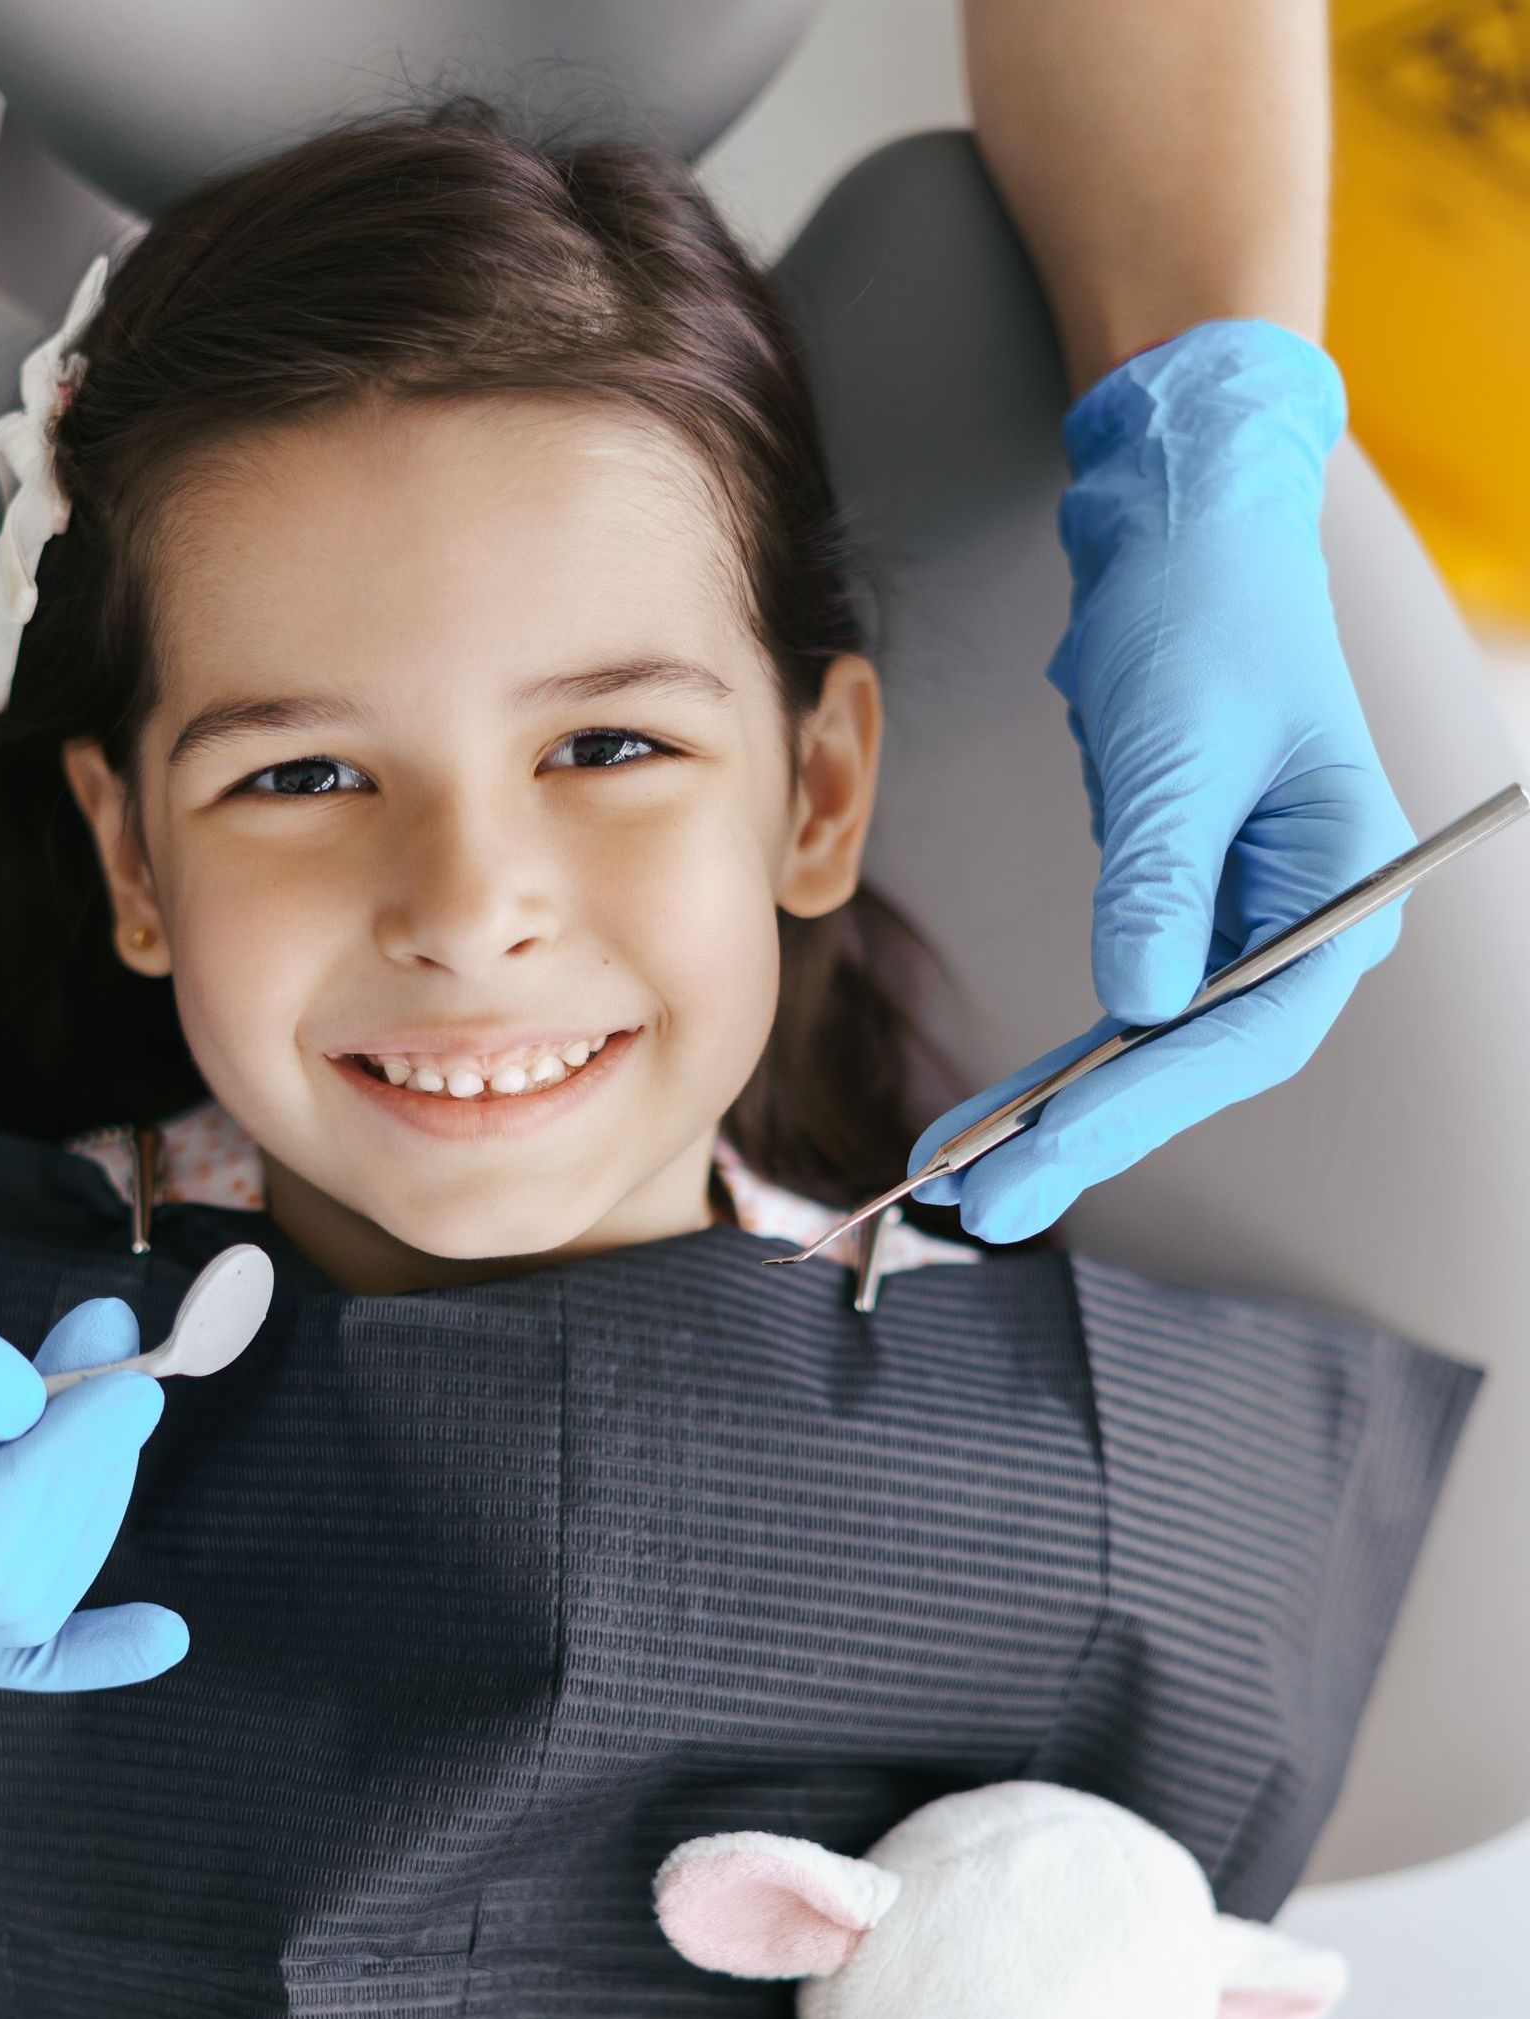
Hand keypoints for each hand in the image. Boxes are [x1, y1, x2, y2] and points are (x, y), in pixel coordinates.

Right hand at [0, 979, 183, 1689]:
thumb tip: (13, 1408)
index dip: (49, 1482)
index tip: (126, 1384)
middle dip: (83, 1476)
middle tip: (123, 1350)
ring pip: (23, 1592)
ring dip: (93, 1481)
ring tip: (108, 1350)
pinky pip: (3, 1626)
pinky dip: (83, 1636)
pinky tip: (160, 1638)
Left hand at [909, 319, 1413, 1242]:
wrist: (1185, 529)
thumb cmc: (1201, 609)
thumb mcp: (1179, 741)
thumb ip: (1162, 878)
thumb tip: (1137, 1005)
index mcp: (1343, 881)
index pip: (1248, 1026)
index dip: (1142, 1098)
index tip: (1041, 1148)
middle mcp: (1305, 915)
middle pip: (1198, 1060)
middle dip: (1086, 1133)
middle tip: (978, 1205)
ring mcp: (1246, 918)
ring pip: (1155, 1047)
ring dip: (1059, 1112)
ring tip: (958, 1173)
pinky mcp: (1186, 906)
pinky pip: (1125, 1007)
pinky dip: (1059, 1059)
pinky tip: (995, 1110)